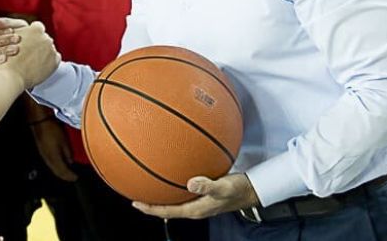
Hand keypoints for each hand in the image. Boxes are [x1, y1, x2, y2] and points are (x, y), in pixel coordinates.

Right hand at [0, 18, 58, 87]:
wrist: (10, 77)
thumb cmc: (4, 57)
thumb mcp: (2, 36)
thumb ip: (3, 25)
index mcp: (36, 29)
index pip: (37, 27)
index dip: (30, 34)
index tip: (24, 41)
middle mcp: (46, 37)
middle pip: (43, 38)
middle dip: (37, 44)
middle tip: (28, 51)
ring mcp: (52, 50)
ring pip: (49, 49)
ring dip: (42, 53)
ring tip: (31, 60)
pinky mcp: (55, 62)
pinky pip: (54, 60)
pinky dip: (48, 63)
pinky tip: (37, 67)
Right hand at [30, 118, 77, 181]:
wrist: (39, 122)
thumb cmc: (52, 130)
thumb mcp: (64, 142)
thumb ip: (68, 153)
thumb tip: (70, 161)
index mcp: (54, 158)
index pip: (63, 172)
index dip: (70, 176)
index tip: (76, 178)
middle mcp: (48, 160)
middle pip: (57, 173)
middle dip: (65, 177)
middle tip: (72, 177)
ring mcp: (44, 156)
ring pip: (53, 169)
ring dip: (60, 172)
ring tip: (67, 173)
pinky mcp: (42, 152)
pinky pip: (50, 164)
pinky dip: (56, 167)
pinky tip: (60, 164)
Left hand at [132, 173, 259, 219]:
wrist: (251, 190)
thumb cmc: (238, 189)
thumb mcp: (224, 187)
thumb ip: (208, 185)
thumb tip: (191, 182)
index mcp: (196, 210)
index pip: (167, 212)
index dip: (151, 209)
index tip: (136, 203)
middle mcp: (194, 207)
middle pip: (167, 208)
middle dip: (151, 203)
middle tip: (135, 194)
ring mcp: (198, 202)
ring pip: (174, 201)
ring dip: (161, 195)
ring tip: (147, 186)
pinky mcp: (202, 194)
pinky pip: (182, 192)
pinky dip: (172, 186)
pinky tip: (170, 175)